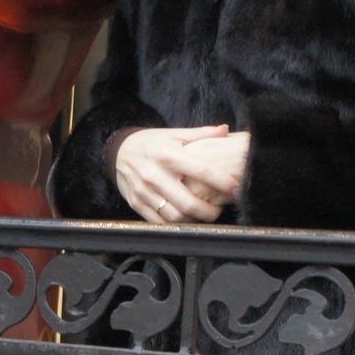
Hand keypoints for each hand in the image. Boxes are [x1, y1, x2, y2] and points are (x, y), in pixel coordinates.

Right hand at [113, 125, 248, 224]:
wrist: (118, 152)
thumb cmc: (151, 143)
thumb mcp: (174, 134)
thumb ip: (201, 134)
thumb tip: (225, 130)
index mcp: (167, 154)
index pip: (201, 171)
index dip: (222, 182)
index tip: (236, 189)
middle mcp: (154, 174)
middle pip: (188, 203)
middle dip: (210, 212)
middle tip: (220, 210)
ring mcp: (144, 191)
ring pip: (175, 216)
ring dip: (194, 219)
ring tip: (204, 214)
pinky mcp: (137, 203)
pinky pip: (160, 222)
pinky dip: (177, 224)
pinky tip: (186, 218)